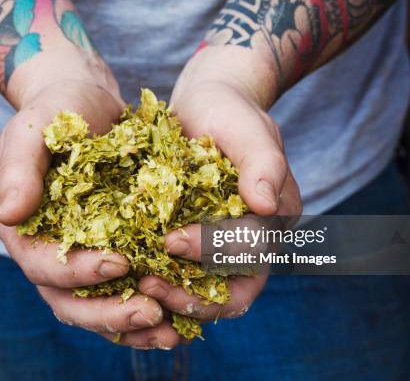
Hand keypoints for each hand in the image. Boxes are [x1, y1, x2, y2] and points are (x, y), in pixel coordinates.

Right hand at [0, 80, 179, 348]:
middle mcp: (49, 252)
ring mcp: (81, 256)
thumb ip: (18, 168)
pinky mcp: (113, 250)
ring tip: (171, 329)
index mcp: (24, 231)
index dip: (77, 272)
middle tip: (150, 313)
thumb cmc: (56, 111)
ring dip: (131, 324)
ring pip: (98, 305)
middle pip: (70, 302)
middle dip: (108, 313)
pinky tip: (179, 315)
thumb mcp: (33, 130)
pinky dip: (147, 305)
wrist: (86, 102)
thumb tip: (9, 213)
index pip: (42, 266)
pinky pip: (125, 290)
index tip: (119, 263)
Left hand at [140, 47, 301, 327]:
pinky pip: (186, 282)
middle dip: (193, 296)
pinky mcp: (198, 249)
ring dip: (175, 299)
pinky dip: (165, 289)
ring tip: (137, 286)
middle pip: (235, 292)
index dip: (213, 253)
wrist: (206, 110)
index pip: (251, 252)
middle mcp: (256, 242)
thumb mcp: (247, 128)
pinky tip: (133, 283)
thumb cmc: (228, 114)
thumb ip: (263, 162)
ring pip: (210, 296)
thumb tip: (266, 204)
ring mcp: (226, 249)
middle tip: (148, 284)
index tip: (171, 240)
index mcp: (276, 217)